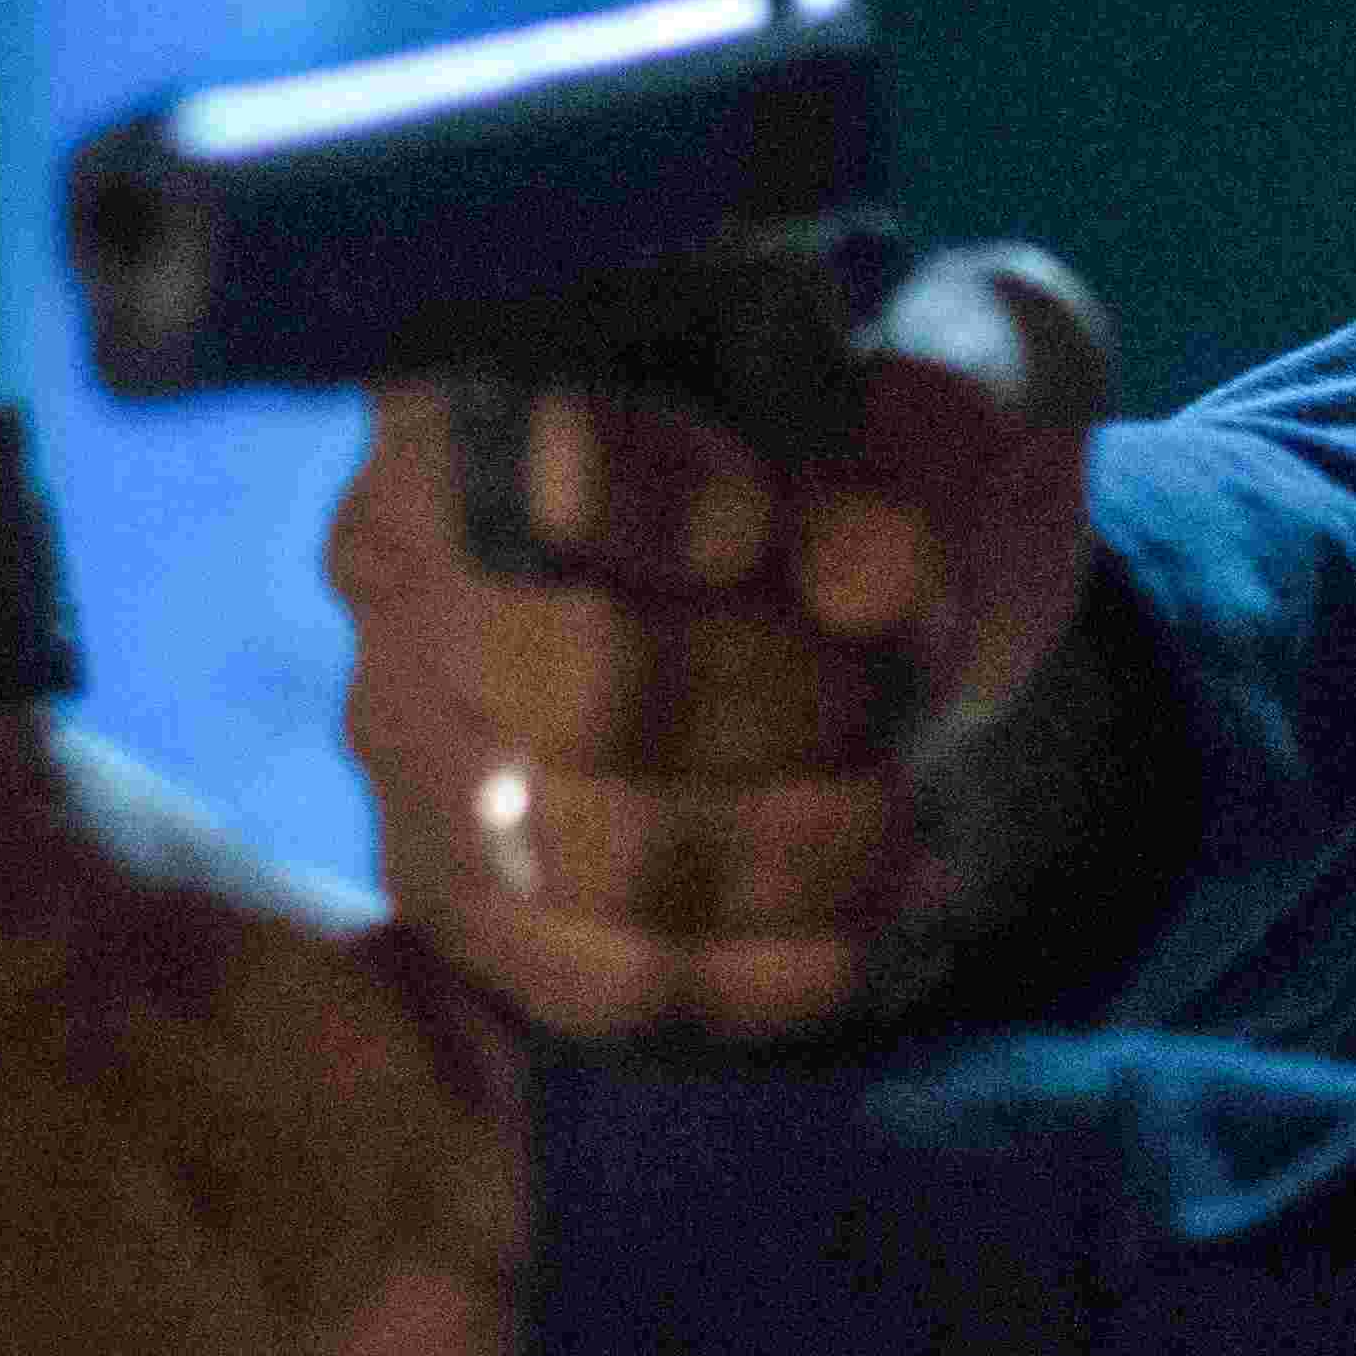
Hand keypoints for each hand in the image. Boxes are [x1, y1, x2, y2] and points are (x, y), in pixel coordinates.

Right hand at [322, 241, 1109, 1047]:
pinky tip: (864, 918)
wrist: (879, 610)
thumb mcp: (951, 410)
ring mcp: (410, 737)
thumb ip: (924, 450)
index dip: (659, 501)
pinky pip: (599, 979)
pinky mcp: (461, 894)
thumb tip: (865, 578)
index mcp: (506, 376)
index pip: (532, 453)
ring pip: (590, 851)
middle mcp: (404, 554)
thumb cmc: (893, 469)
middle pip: (576, 683)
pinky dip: (765, 967)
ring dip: (792, 847)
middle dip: (779, 705)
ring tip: (891, 814)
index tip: (766, 524)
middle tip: (869, 689)